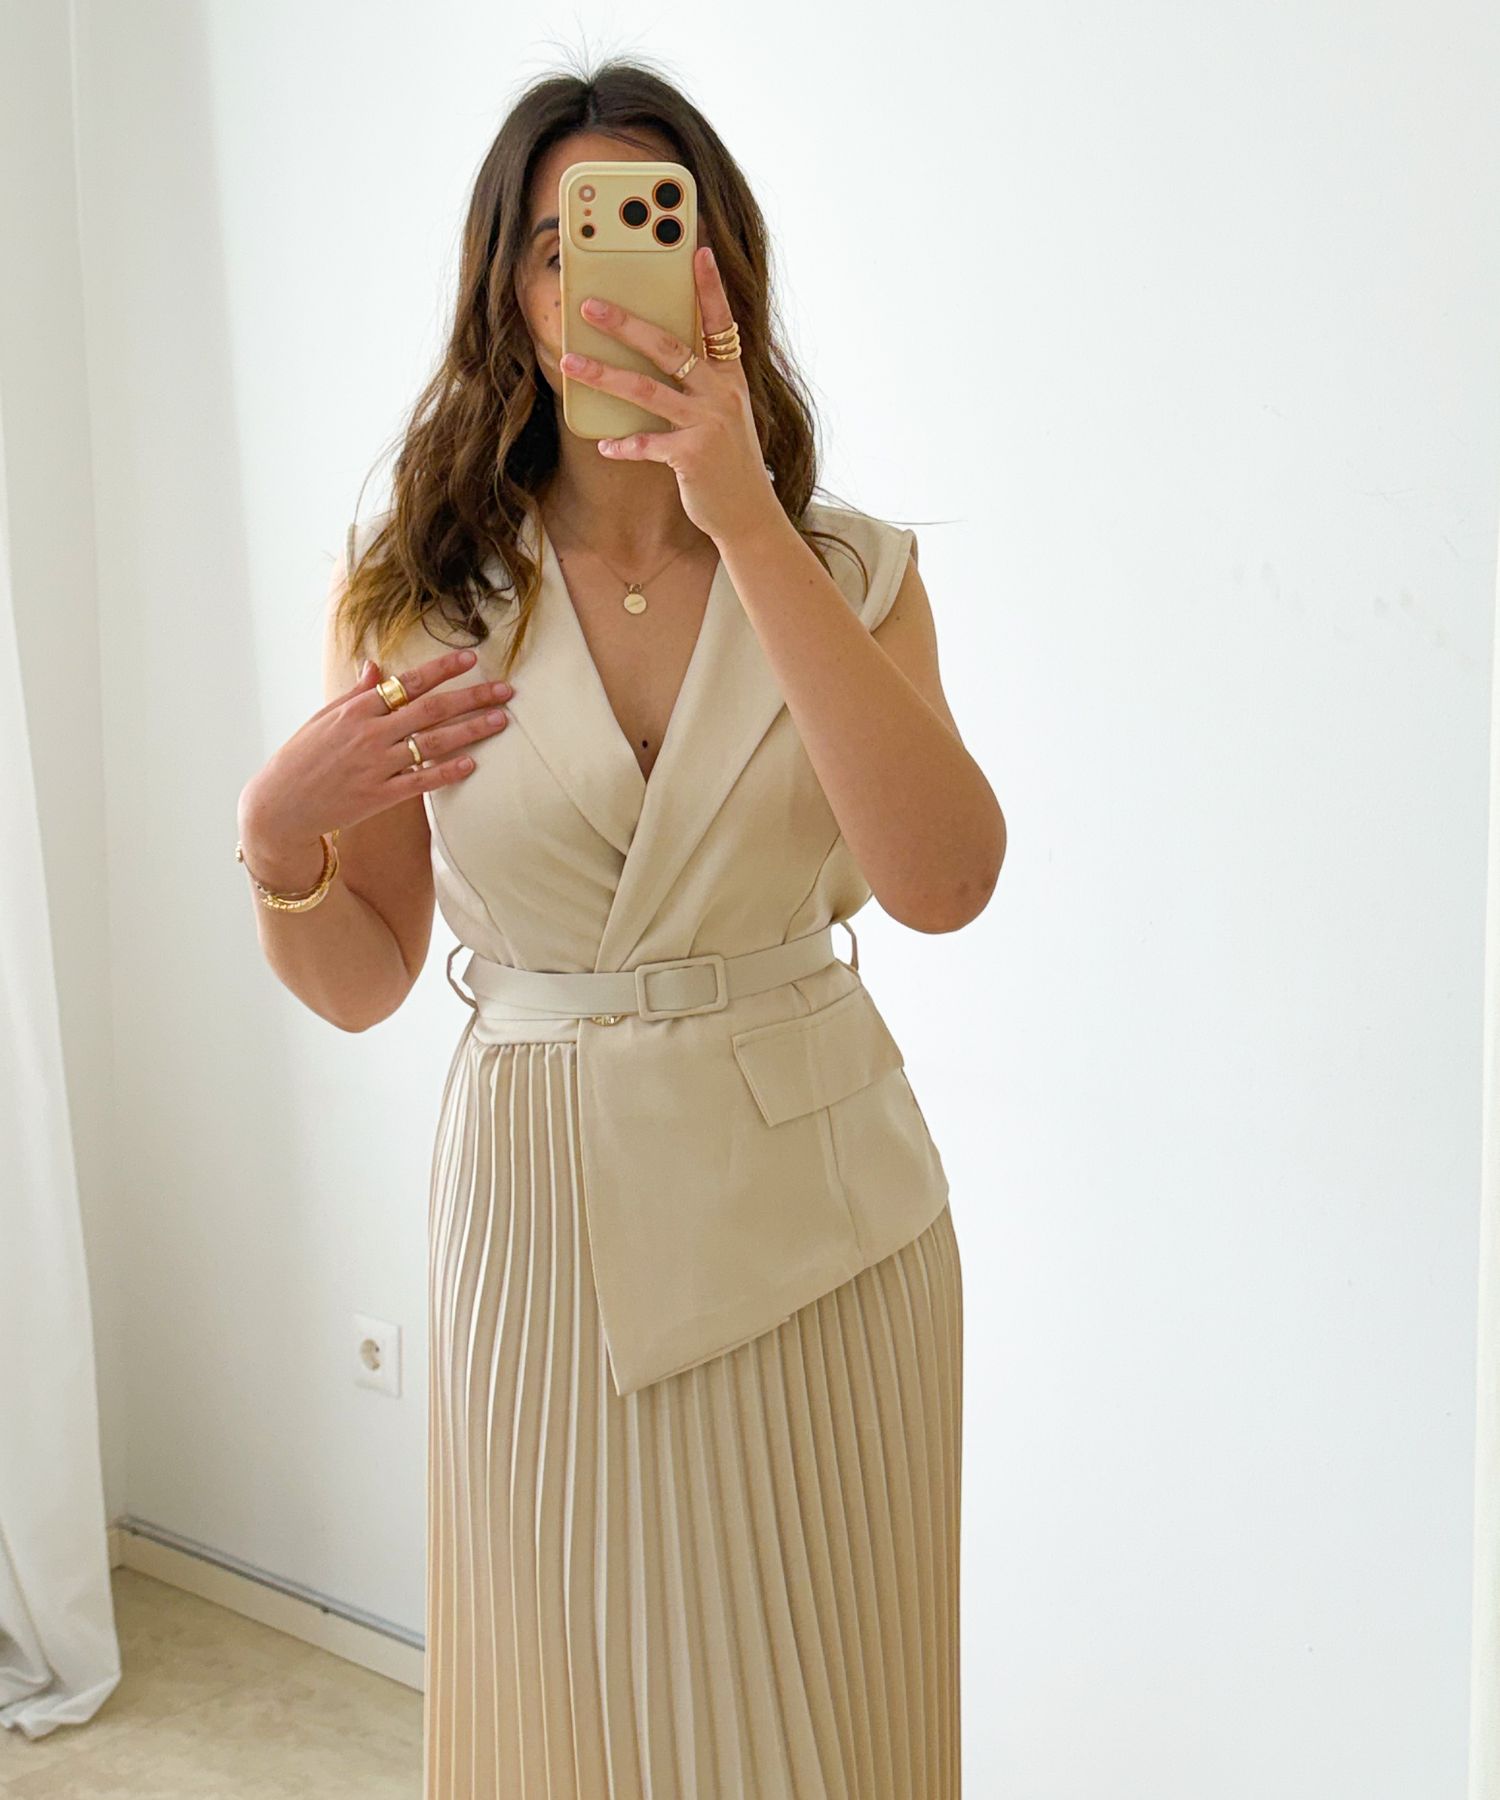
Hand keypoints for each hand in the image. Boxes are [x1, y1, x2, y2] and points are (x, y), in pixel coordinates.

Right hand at [237, 650, 514, 875]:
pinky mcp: (378, 797)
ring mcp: (375, 766)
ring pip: (432, 744)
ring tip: (500, 721)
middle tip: (506, 691)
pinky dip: (447, 772)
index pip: (407, 682)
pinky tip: (473, 764)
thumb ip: (355, 694)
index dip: (442, 669)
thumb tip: (376, 666)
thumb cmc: (301, 758)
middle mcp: (368, 734)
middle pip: (430, 710)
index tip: (472, 658)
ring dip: (470, 731)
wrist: (279, 806)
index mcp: (355, 709)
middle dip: (472, 697)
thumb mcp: (323, 719)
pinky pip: (420, 782)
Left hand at [558, 243, 778, 544]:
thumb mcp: (724, 413)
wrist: (748, 513)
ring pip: (647, 390)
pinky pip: (646, 444)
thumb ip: (701, 383)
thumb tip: (661, 354)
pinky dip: (623, 444)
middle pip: (669, 348)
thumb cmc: (728, 460)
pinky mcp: (692, 456)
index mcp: (730, 378)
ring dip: (604, 375)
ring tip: (569, 362)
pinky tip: (604, 444)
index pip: (721, 322)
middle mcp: (721, 394)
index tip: (697, 250)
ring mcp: (707, 424)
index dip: (710, 286)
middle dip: (626, 324)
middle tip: (590, 306)